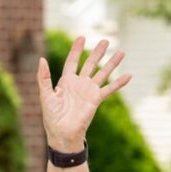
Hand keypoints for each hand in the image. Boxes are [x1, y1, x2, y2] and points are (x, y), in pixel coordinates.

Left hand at [38, 35, 130, 150]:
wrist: (62, 134)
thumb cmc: (52, 117)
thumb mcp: (45, 95)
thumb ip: (43, 77)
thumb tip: (41, 59)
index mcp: (66, 82)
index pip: (72, 62)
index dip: (76, 50)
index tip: (81, 38)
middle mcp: (79, 84)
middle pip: (90, 64)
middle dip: (97, 52)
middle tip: (106, 41)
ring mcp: (89, 91)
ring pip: (103, 73)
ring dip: (112, 63)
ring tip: (121, 52)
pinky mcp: (96, 100)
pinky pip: (109, 89)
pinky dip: (119, 83)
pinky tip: (129, 75)